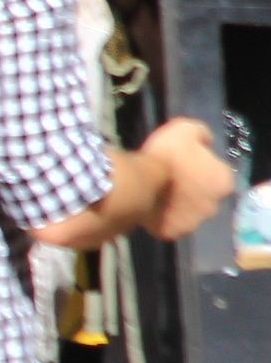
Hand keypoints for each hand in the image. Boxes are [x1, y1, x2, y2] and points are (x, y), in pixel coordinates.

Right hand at [144, 117, 240, 241]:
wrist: (138, 183)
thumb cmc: (166, 155)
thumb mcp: (186, 129)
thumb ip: (201, 134)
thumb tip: (204, 141)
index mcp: (223, 181)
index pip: (217, 173)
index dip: (201, 167)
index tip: (185, 163)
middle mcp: (214, 205)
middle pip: (204, 195)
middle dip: (193, 189)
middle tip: (172, 179)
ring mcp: (192, 223)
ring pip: (187, 212)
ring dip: (178, 205)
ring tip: (159, 193)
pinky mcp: (171, 233)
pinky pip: (168, 224)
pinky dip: (161, 217)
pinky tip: (151, 206)